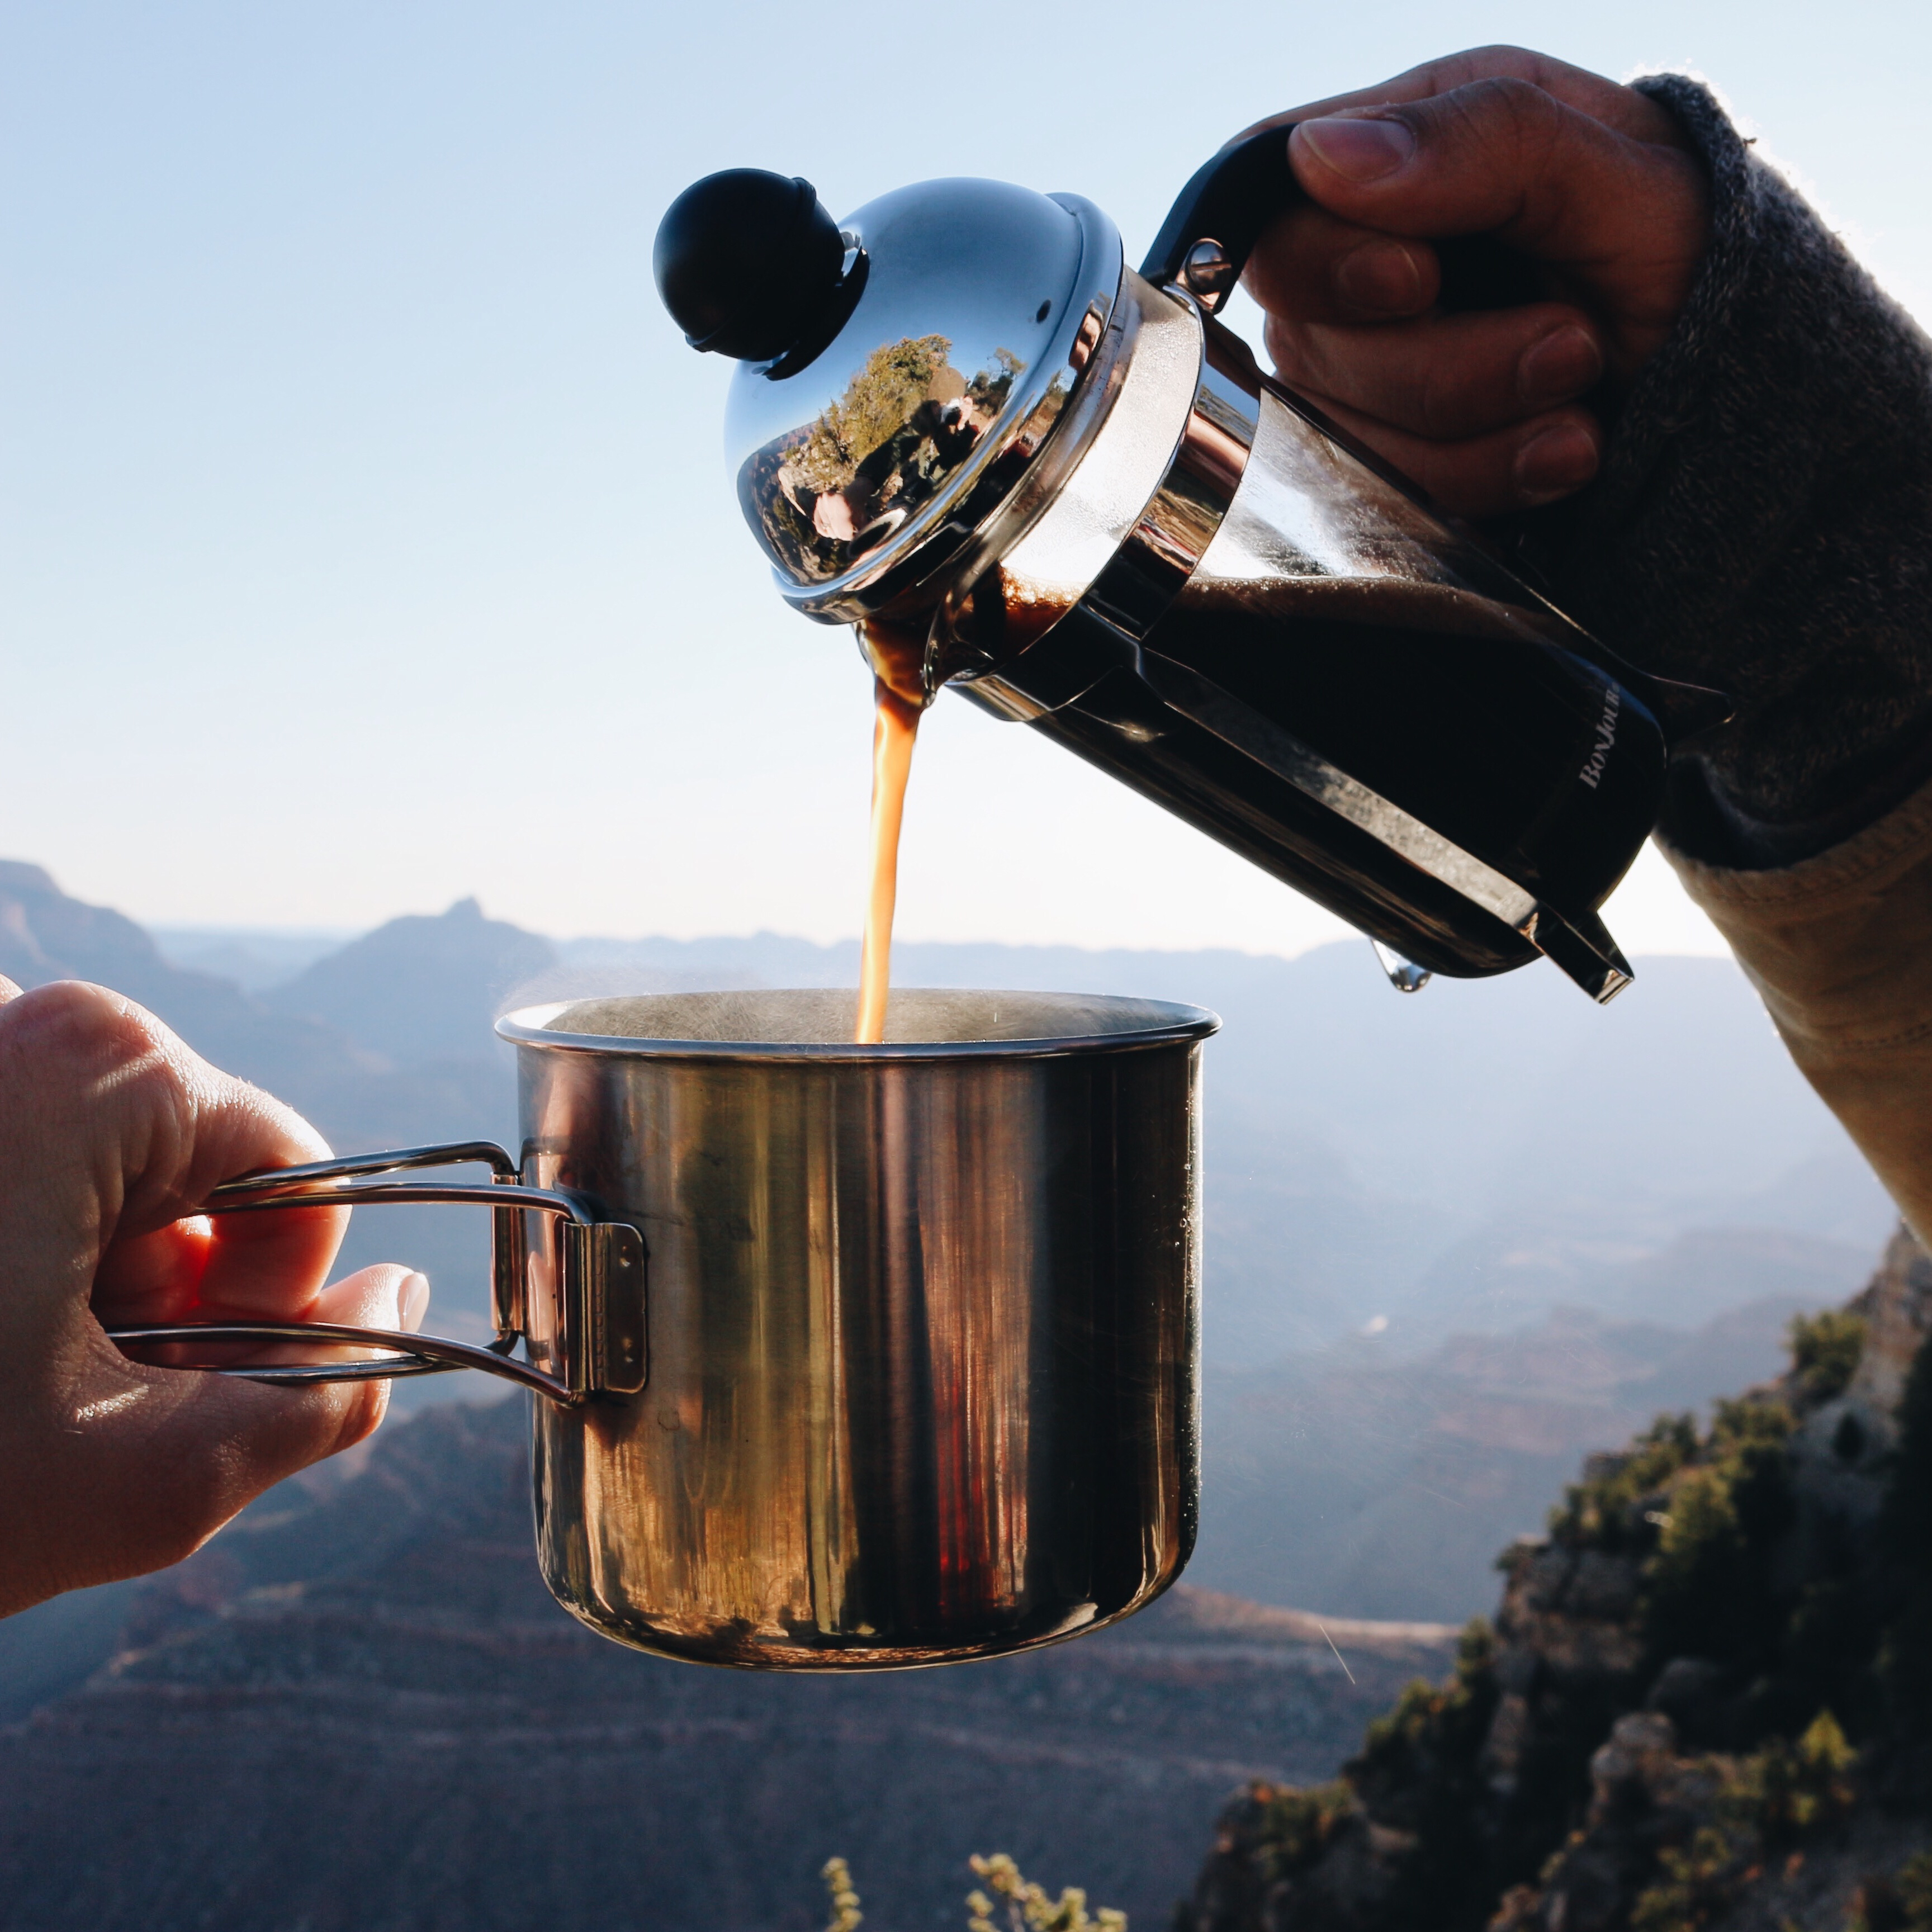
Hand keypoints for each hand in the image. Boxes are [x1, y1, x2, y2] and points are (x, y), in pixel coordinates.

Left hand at [0, 976, 425, 1615]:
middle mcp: (12, 1022)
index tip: (160, 1376)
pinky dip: (6, 1268)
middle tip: (53, 1395)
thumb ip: (323, 1395)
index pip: (289, 1171)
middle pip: (184, 1167)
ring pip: (90, 1178)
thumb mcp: (143, 1480)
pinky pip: (12, 1171)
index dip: (262, 1298)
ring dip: (73, 1293)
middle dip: (156, 1296)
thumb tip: (400, 1309)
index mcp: (103, 1065)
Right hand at [1240, 47, 1710, 516]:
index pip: (1276, 199)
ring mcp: (1368, 369)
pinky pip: (1385, 497)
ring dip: (1479, 432)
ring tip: (1586, 397)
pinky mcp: (1392, 455)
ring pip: (1345, 431)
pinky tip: (1561, 452)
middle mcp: (1366, 259)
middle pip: (1306, 334)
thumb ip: (1484, 140)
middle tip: (1574, 342)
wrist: (1747, 376)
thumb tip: (1320, 154)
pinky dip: (1484, 483)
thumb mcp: (1626, 173)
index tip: (1416, 282)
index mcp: (1409, 146)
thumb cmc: (1695, 249)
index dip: (1325, 258)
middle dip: (1442, 364)